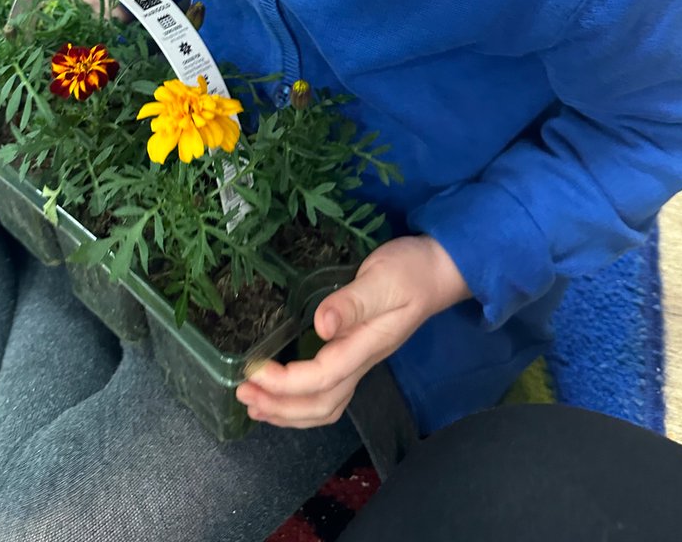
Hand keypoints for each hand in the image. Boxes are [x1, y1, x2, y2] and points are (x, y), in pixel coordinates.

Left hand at [236, 235, 469, 429]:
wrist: (439, 270)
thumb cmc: (411, 270)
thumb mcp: (382, 278)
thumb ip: (353, 302)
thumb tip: (320, 325)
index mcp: (366, 346)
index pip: (321, 378)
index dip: (285, 383)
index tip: (254, 371)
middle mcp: (362, 361)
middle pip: (321, 404)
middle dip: (280, 407)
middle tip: (243, 394)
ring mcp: (361, 360)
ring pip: (325, 405)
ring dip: (288, 411)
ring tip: (255, 404)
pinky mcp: (357, 352)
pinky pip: (328, 391)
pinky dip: (301, 401)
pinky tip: (282, 393)